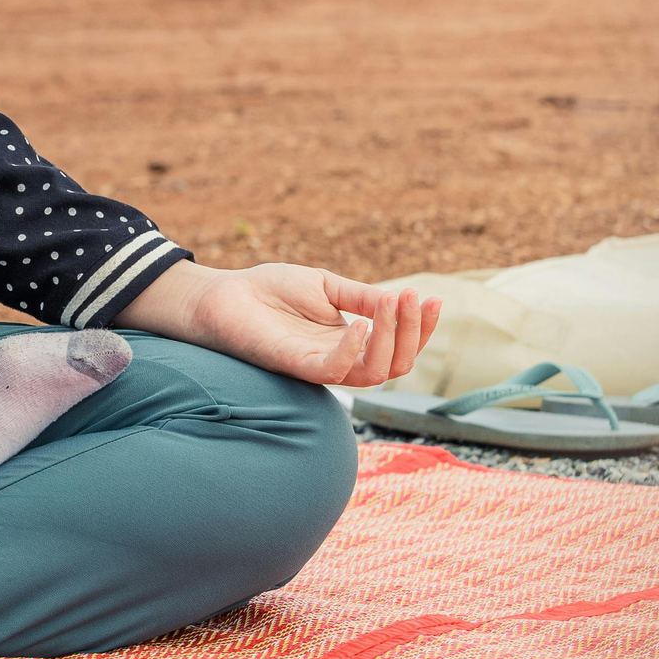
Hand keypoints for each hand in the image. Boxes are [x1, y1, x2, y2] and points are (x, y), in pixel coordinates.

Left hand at [120, 260, 441, 387]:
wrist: (225, 294)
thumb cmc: (271, 291)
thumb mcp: (326, 286)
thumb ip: (361, 297)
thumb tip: (402, 300)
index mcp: (352, 342)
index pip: (400, 347)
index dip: (421, 328)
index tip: (434, 299)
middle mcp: (342, 359)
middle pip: (396, 364)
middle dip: (412, 331)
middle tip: (413, 297)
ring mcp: (321, 366)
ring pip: (374, 372)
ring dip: (391, 339)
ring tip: (393, 305)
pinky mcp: (297, 366)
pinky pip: (335, 369)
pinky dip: (353, 349)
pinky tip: (360, 325)